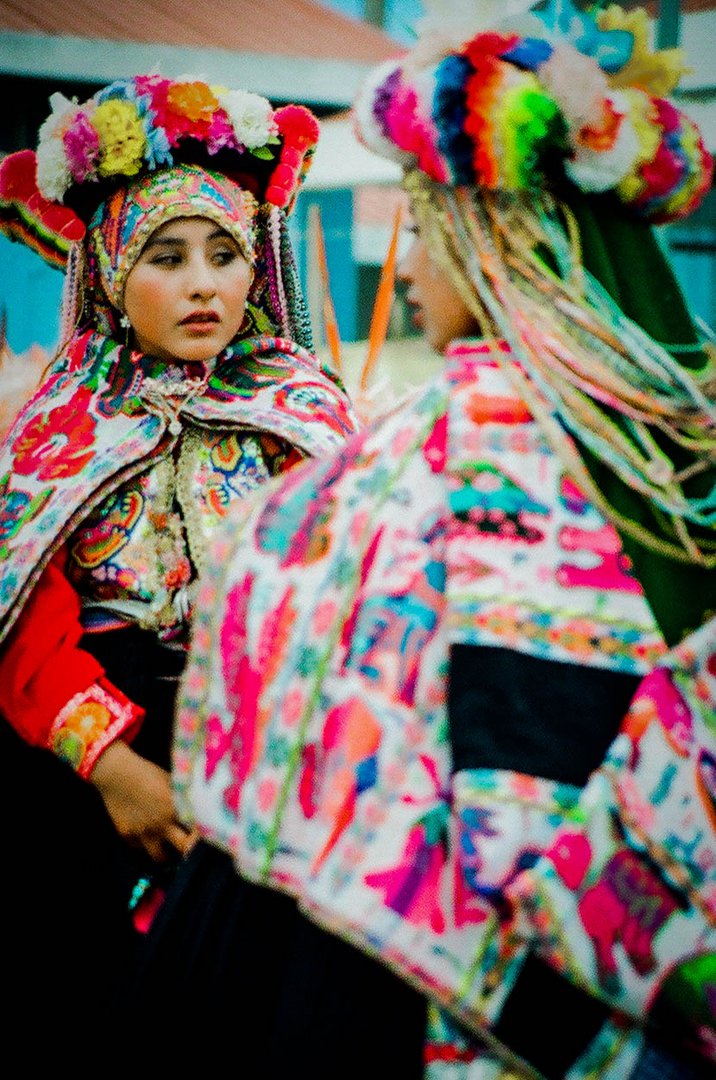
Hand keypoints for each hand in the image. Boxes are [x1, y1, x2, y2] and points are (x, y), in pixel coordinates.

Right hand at [89, 740, 197, 862]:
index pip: (198, 831)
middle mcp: (162, 825)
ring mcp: (144, 833)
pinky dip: (144, 843)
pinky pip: (139, 847)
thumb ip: (183, 799)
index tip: (208, 835)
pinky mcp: (127, 835)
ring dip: (166, 853)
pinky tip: (146, 833)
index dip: (204, 835)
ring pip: (160, 857)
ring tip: (169, 847)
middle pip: (184, 848)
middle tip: (190, 847)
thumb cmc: (147, 772)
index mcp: (177, 809)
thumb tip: (198, 809)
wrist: (116, 773)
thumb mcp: (171, 782)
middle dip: (189, 849)